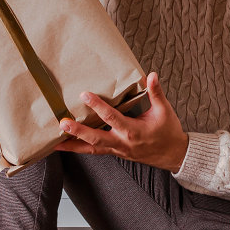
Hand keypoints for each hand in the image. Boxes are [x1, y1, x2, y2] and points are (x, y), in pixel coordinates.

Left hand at [57, 72, 188, 172]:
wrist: (173, 155)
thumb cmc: (168, 132)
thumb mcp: (164, 110)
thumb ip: (156, 92)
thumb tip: (151, 75)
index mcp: (133, 130)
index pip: (111, 117)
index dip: (98, 106)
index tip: (84, 95)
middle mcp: (122, 143)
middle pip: (96, 138)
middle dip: (78, 132)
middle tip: (62, 124)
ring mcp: (118, 150)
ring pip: (92, 150)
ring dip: (74, 146)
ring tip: (55, 143)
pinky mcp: (115, 153)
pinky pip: (95, 152)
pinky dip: (81, 149)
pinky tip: (68, 146)